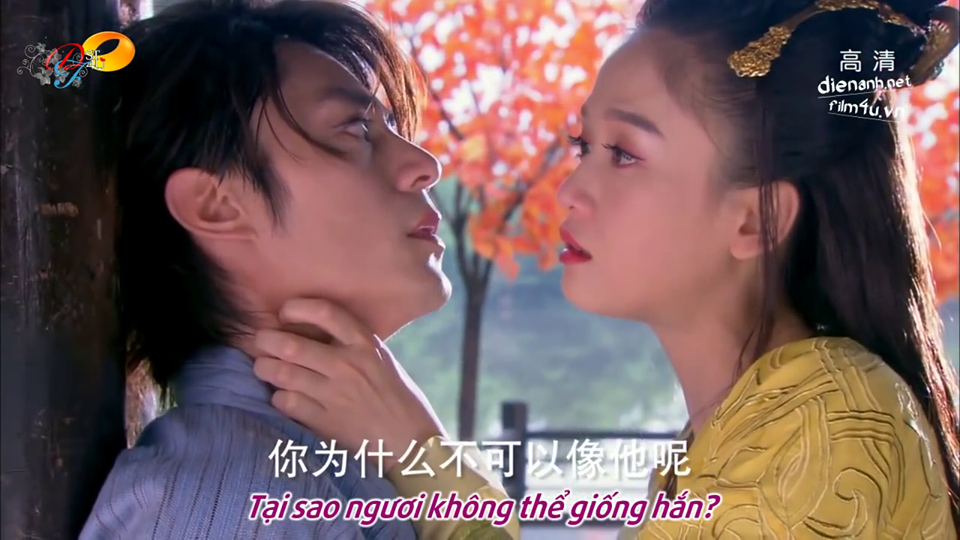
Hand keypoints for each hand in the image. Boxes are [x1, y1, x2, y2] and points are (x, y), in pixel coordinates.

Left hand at [252, 298, 442, 471]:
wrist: (410, 442)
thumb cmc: (397, 398)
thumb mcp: (381, 361)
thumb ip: (351, 345)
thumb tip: (310, 332)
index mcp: (366, 346)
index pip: (326, 313)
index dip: (297, 308)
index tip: (286, 312)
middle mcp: (348, 366)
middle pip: (291, 344)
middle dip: (266, 340)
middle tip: (261, 341)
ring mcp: (335, 395)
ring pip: (282, 373)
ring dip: (265, 368)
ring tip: (264, 366)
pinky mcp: (324, 422)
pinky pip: (286, 402)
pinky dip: (278, 397)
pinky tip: (283, 396)